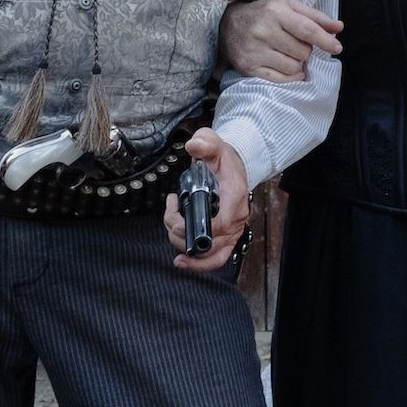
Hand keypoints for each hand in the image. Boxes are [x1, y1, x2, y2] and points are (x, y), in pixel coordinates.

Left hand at [165, 130, 251, 273]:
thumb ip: (204, 142)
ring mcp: (233, 231)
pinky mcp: (227, 239)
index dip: (196, 226)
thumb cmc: (222, 160)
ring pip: (210, 254)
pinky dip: (199, 264)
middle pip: (211, 241)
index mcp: (235, 195)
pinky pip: (216, 259)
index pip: (221, 223)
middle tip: (169, 213)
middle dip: (180, 232)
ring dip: (183, 245)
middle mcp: (237, 218)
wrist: (234, 168)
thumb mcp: (213, 144)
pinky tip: (181, 261)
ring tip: (170, 224)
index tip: (177, 215)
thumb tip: (194, 147)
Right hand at [218, 0, 341, 84]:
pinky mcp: (248, 67)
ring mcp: (254, 51)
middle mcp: (263, 32)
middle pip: (302, 51)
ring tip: (287, 53)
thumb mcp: (288, 7)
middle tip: (296, 44)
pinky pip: (280, 79)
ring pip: (293, 67)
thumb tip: (339, 27)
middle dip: (306, 50)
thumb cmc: (264, 14)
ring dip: (297, 63)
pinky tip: (286, 66)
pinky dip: (290, 76)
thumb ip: (315, 17)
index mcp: (275, 12)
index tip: (337, 47)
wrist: (227, 24)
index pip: (306, 30)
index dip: (325, 40)